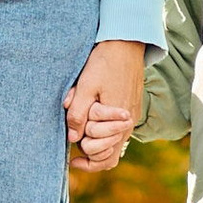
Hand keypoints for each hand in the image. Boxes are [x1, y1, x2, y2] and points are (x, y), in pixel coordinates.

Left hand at [63, 37, 145, 172]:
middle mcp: (128, 124)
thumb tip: (72, 138)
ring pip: (114, 145)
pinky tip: (91, 123)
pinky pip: (118, 132)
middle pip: (109, 155)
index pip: (104, 157)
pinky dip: (104, 134)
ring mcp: (131, 117)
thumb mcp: (86, 87)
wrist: (126, 44)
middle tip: (76, 139)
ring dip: (97, 144)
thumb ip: (78, 113)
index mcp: (118, 122)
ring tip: (81, 134)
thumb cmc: (104, 63)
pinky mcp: (130, 109)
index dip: (86, 158)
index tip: (71, 154)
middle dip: (91, 151)